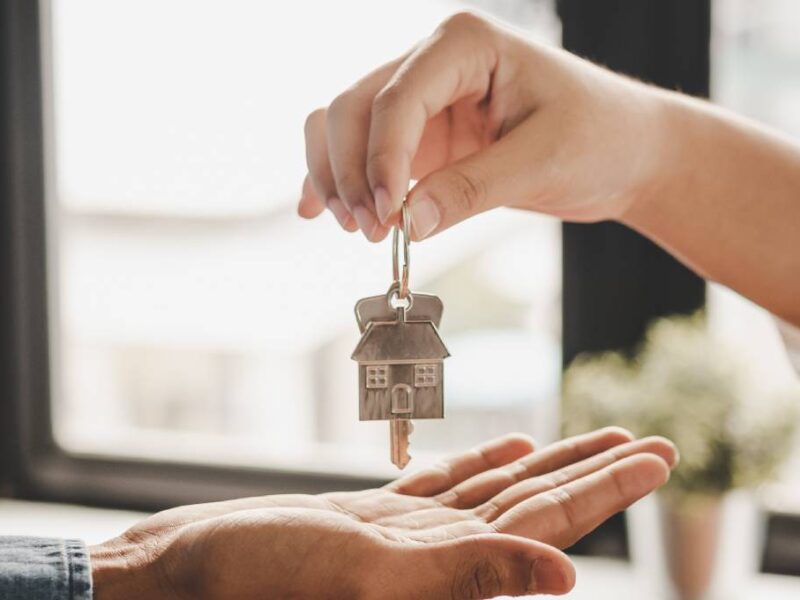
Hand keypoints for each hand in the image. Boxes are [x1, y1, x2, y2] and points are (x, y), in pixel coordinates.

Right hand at [90, 427, 677, 598]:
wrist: (186, 575)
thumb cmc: (260, 580)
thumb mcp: (368, 574)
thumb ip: (468, 576)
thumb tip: (567, 576)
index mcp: (450, 569)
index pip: (551, 520)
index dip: (608, 488)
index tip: (658, 453)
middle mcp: (441, 555)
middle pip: (538, 502)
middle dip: (596, 470)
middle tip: (651, 440)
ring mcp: (408, 536)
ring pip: (499, 490)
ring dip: (549, 463)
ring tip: (594, 439)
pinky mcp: (373, 520)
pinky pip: (446, 488)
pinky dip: (482, 466)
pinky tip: (508, 449)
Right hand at [299, 11, 667, 240]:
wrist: (627, 152)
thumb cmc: (601, 137)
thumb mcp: (542, 161)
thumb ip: (471, 189)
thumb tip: (405, 223)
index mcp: (464, 45)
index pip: (397, 98)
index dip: (381, 159)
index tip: (387, 216)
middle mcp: (432, 64)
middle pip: (353, 108)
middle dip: (350, 171)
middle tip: (371, 231)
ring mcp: (422, 102)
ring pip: (343, 126)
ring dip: (334, 176)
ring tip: (355, 228)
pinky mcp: (422, 139)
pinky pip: (363, 154)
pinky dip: (336, 179)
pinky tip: (313, 209)